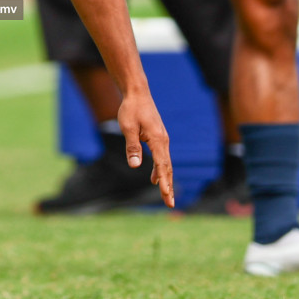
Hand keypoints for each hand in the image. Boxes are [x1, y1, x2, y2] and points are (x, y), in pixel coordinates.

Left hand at [117, 90, 173, 207]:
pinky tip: (155, 178)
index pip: (162, 165)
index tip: (166, 195)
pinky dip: (161, 170)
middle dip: (169, 187)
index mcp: (157, 139)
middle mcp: (163, 141)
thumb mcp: (128, 128)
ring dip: (166, 180)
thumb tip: (135, 166)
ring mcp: (162, 139)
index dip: (164, 181)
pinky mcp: (158, 138)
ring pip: (166, 164)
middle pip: (167, 168)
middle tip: (170, 204)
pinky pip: (162, 158)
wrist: (137, 93)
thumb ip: (132, 147)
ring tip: (166, 196)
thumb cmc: (131, 109)